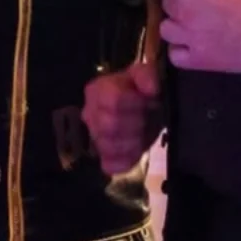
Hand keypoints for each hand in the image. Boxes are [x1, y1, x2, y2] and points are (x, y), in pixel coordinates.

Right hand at [83, 61, 162, 175]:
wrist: (144, 109)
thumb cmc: (142, 91)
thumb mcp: (147, 75)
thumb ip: (148, 75)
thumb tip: (151, 89)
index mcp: (97, 90)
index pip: (113, 101)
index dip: (135, 104)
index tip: (148, 102)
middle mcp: (89, 114)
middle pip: (109, 126)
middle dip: (135, 123)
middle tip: (146, 118)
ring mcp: (94, 139)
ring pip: (109, 147)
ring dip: (133, 141)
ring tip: (142, 132)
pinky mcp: (105, 159)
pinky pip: (111, 165)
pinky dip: (127, 160)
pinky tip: (136, 149)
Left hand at [111, 0, 240, 71]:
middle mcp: (184, 10)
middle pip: (167, 3)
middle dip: (182, 1)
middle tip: (208, 2)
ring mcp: (190, 36)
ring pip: (168, 30)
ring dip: (180, 26)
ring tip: (205, 24)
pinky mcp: (199, 60)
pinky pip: (176, 55)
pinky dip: (183, 50)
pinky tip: (201, 45)